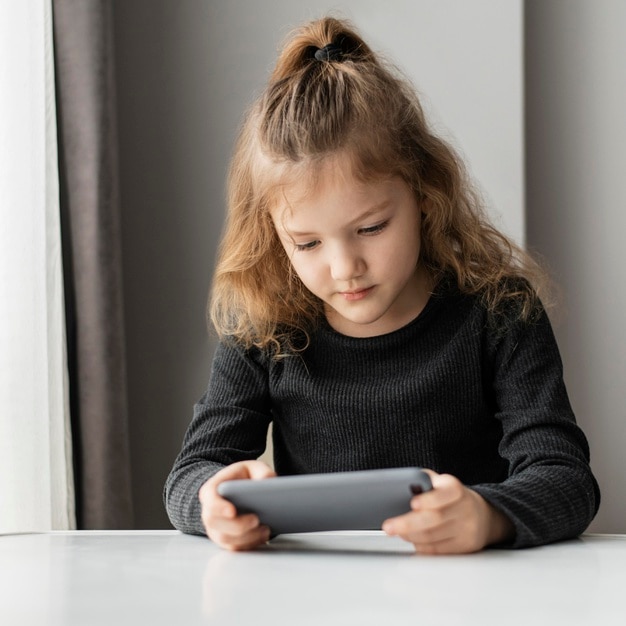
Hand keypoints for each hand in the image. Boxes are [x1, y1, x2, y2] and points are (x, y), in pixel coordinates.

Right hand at [199, 460, 275, 550]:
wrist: (237, 490)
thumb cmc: (243, 478)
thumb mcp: (253, 468)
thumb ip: (261, 471)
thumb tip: (267, 480)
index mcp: (212, 489)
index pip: (209, 498)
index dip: (218, 506)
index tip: (232, 511)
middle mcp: (209, 511)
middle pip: (215, 523)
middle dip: (237, 525)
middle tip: (256, 520)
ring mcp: (215, 527)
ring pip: (224, 539)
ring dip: (245, 537)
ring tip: (265, 529)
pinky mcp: (225, 539)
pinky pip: (233, 547)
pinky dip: (249, 544)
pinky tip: (263, 535)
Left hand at [382, 470, 513, 553]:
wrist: (481, 514)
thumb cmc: (450, 496)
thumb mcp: (440, 483)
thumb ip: (422, 482)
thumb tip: (398, 489)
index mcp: (455, 489)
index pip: (444, 494)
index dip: (429, 500)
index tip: (413, 503)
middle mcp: (465, 508)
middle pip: (434, 519)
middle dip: (408, 524)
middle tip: (389, 527)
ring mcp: (467, 529)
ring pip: (433, 537)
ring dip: (410, 536)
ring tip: (398, 531)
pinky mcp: (465, 546)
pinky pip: (437, 550)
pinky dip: (420, 546)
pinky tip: (412, 540)